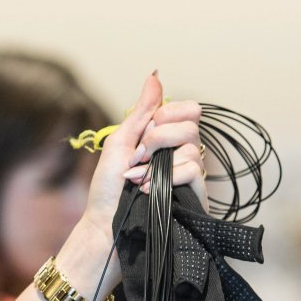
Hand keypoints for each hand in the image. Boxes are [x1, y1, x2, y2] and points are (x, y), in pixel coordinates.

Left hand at [83, 73, 203, 237]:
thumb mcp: (120, 142)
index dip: (168, 114)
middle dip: (159, 137)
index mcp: (166, 139)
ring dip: (157, 161)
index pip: (189, 110)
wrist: (106, 225)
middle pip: (192, 124)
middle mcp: (181, 154)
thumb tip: (155, 75)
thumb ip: (142, 111)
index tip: (146, 131)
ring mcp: (188, 175)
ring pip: (192, 147)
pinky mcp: (193, 195)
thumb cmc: (109, 188)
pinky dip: (167, 177)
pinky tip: (146, 189)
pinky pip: (193, 170)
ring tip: (137, 178)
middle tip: (138, 155)